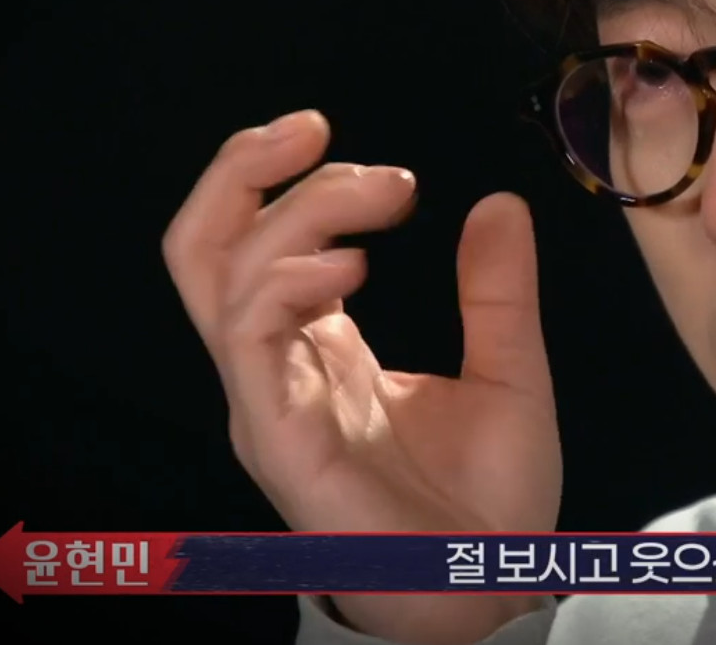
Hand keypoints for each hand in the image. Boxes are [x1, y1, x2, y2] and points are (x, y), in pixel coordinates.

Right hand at [162, 110, 560, 644]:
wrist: (498, 587)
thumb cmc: (490, 499)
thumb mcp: (510, 370)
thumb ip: (497, 289)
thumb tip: (500, 203)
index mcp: (320, 346)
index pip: (254, 240)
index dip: (283, 176)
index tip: (348, 142)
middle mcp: (279, 367)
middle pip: (204, 244)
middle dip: (243, 167)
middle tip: (316, 128)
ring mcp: (270, 401)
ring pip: (219, 274)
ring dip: (293, 208)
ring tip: (381, 193)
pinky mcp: (279, 438)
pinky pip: (247, 339)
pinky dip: (287, 278)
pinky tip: (355, 263)